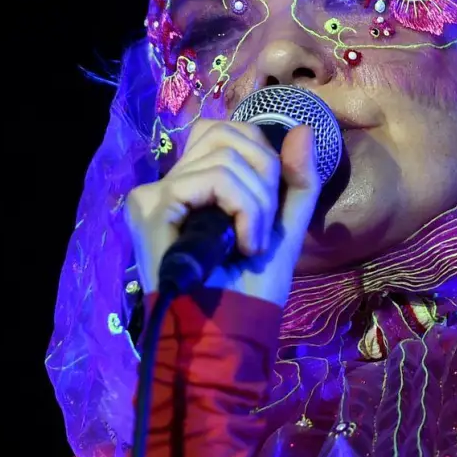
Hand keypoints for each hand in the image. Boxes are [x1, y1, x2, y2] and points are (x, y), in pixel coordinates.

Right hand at [126, 120, 322, 306]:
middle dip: (266, 176)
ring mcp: (155, 192)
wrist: (229, 330)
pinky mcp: (153, 205)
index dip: (262, 155)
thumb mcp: (285, 226)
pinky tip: (242, 245)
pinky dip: (245, 210)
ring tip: (250, 244)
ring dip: (258, 205)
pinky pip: (217, 179)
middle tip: (261, 228)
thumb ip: (298, 179)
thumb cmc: (251, 287)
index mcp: (195, 183)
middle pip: (229, 134)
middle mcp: (170, 182)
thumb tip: (303, 126)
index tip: (266, 208)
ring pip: (228, 159)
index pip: (227, 131)